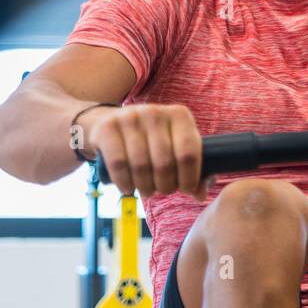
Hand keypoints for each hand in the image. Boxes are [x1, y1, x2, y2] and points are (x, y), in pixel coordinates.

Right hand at [82, 103, 210, 200]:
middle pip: (164, 162)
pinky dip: (124, 182)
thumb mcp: (175, 146)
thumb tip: (200, 195)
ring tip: (147, 190)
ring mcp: (130, 117)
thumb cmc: (151, 140)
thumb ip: (192, 169)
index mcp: (179, 115)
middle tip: (163, 190)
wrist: (112, 122)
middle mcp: (155, 112)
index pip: (189, 153)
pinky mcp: (108, 127)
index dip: (189, 178)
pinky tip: (128, 187)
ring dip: (145, 186)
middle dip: (166, 185)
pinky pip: (118, 163)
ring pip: (141, 165)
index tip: (185, 189)